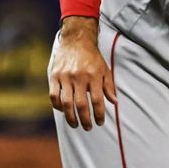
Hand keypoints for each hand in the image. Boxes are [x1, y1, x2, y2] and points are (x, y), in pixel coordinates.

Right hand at [48, 16, 116, 130]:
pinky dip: (57, 106)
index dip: (98, 114)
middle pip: (81, 104)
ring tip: (75, 124)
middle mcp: (79, 77)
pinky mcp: (54, 76)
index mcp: (93, 76)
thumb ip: (109, 86)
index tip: (99, 123)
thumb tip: (114, 102)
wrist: (76, 40)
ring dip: (70, 117)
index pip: (97, 100)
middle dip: (85, 119)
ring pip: (66, 102)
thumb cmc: (92, 57)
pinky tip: (63, 111)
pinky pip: (54, 95)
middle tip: (88, 127)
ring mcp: (65, 76)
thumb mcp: (104, 69)